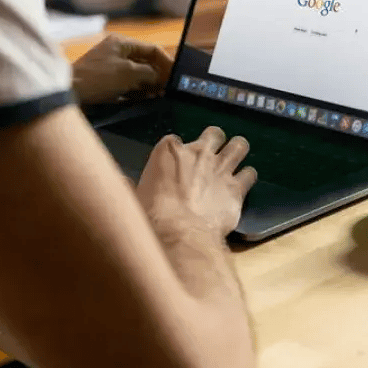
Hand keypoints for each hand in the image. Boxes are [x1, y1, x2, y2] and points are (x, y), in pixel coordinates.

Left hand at [72, 34, 173, 104]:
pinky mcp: (106, 81)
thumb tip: (163, 77)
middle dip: (158, 75)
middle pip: (146, 62)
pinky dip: (137, 91)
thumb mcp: (128, 73)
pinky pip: (127, 84)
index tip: (176, 76)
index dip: (167, 62)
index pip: (152, 49)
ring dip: (149, 85)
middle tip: (170, 89)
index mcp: (122, 43)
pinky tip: (146, 99)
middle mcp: (117, 51)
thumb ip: (149, 73)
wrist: (69, 92)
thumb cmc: (98, 78)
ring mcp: (111, 66)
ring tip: (160, 96)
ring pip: (137, 74)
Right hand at [137, 127, 257, 238]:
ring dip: (237, 150)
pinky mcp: (237, 188)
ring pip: (239, 145)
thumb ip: (129, 185)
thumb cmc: (151, 215)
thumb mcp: (133, 196)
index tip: (175, 163)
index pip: (174, 140)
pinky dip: (247, 177)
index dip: (176, 151)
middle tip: (211, 154)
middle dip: (214, 140)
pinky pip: (250, 174)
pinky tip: (243, 184)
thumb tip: (118, 180)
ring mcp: (221, 168)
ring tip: (235, 159)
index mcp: (169, 151)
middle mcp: (198, 153)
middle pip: (213, 133)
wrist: (180, 234)